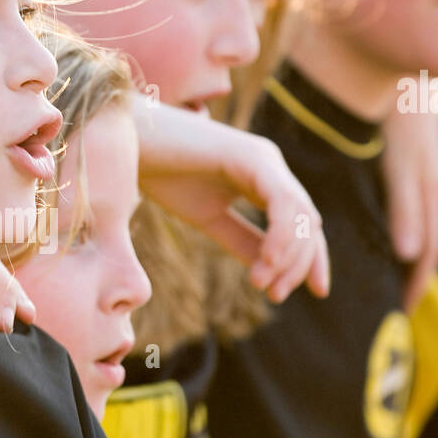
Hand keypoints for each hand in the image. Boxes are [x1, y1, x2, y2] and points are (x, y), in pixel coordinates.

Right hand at [133, 94, 329, 302]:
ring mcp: (264, 158)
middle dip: (299, 264)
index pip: (301, 223)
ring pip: (301, 214)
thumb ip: (242, 240)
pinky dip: (280, 235)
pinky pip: (282, 202)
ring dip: (288, 256)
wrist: (126, 143)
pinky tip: (267, 261)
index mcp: (264, 180)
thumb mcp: (208, 217)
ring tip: (263, 284)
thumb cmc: (162, 174)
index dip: (310, 259)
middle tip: (275, 294)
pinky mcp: (252, 157)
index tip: (309, 292)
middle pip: (307, 222)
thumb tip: (268, 272)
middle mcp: (271, 166)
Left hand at [381, 106, 437, 312]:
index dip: (417, 282)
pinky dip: (405, 226)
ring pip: (421, 223)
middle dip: (416, 274)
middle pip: (427, 241)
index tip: (403, 311)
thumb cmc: (398, 114)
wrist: (405, 66)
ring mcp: (425, 170)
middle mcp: (432, 185)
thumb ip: (404, 207)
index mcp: (430, 192)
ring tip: (394, 276)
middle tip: (400, 304)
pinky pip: (413, 203)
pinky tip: (388, 228)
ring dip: (411, 252)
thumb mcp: (400, 163)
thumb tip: (408, 257)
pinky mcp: (413, 157)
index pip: (428, 251)